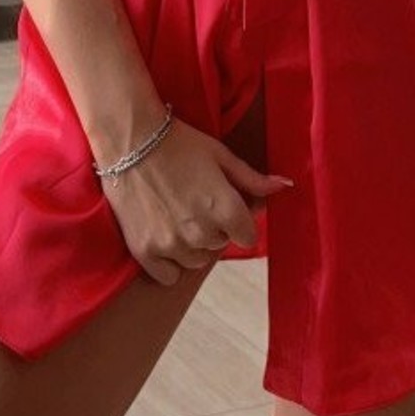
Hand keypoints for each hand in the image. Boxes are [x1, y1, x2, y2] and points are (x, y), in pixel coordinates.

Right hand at [101, 117, 292, 287]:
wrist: (129, 140)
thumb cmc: (179, 143)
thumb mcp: (220, 155)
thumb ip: (252, 179)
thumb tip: (285, 186)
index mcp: (224, 207)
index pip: (248, 236)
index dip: (239, 221)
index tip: (225, 205)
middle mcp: (200, 231)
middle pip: (220, 244)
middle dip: (214, 227)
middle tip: (194, 200)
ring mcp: (171, 243)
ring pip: (196, 260)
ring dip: (192, 244)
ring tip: (176, 214)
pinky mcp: (145, 251)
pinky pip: (169, 275)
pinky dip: (169, 262)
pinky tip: (162, 234)